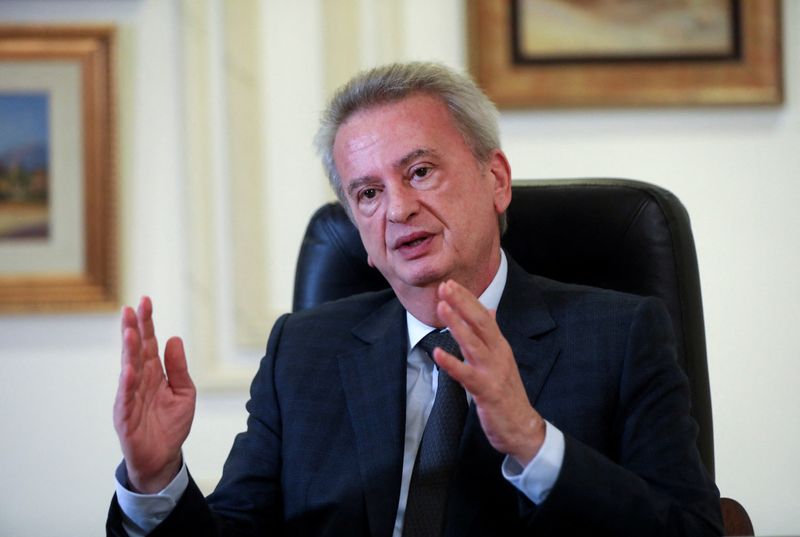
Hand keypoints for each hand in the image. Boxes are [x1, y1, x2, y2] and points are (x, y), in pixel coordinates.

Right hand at [113, 296, 195, 492]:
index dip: (147, 323)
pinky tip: (128, 368)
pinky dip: (127, 383)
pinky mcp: (125, 416)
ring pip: (128, 369)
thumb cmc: (171, 424)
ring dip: (128, 351)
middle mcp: (139, 381)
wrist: (164, 457)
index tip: (145, 301)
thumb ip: (178, 367)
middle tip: (132, 308)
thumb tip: (175, 339)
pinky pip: (126, 397)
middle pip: (135, 351)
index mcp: (154, 373)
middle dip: (133, 329)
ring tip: (130, 331)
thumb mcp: (184, 392)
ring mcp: (130, 397)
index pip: (148, 343)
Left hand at [433, 280, 544, 465]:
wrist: (522, 427)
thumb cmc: (508, 393)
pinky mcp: (487, 391)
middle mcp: (499, 354)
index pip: (483, 315)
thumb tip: (490, 309)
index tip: (451, 283)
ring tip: (442, 308)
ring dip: (457, 325)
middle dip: (462, 303)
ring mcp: (493, 372)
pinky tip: (437, 354)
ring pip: (473, 344)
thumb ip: (493, 334)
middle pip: (480, 323)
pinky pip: (466, 376)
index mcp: (500, 345)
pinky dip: (452, 364)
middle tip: (445, 286)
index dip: (467, 299)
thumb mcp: (502, 358)